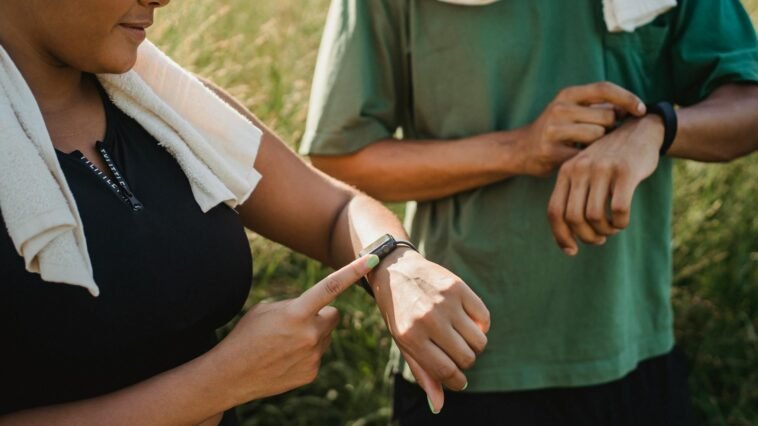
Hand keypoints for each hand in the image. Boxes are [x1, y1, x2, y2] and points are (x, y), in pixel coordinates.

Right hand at [210, 255, 378, 404]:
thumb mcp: (266, 309)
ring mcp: (313, 355)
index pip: (331, 286)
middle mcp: (310, 333)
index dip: (354, 271)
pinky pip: (317, 355)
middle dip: (321, 315)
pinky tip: (285, 358)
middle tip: (296, 323)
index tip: (373, 259)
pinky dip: (306, 354)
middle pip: (333, 315)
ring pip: (325, 336)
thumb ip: (296, 305)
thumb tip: (319, 310)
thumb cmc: (246, 335)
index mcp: (297, 312)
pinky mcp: (312, 372)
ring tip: (284, 344)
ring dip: (312, 336)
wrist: (231, 374)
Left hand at [368, 249, 490, 412]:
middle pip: (466, 357)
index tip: (459, 380)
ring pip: (479, 340)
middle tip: (456, 353)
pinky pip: (484, 318)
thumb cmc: (400, 314)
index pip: (447, 372)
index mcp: (412, 337)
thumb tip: (438, 406)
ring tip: (462, 337)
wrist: (396, 271)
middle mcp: (428, 319)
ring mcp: (444, 302)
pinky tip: (468, 321)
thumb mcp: (404, 343)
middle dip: (465, 362)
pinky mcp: (458, 287)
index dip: (458, 381)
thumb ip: (423, 373)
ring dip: (475, 344)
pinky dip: (481, 324)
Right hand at [517, 82, 646, 176]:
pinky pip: (585, 155)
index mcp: (567, 95)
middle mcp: (559, 108)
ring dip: (599, 144)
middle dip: (610, 127)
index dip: (627, 98)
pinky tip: (578, 157)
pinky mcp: (551, 151)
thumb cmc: (556, 129)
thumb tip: (632, 107)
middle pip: (606, 117)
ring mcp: (553, 130)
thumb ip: (598, 107)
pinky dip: (587, 158)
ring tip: (585, 146)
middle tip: (600, 135)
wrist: (521, 149)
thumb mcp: (572, 110)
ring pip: (598, 136)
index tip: (641, 110)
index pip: (604, 89)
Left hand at [547, 115, 664, 254]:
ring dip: (605, 231)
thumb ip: (574, 197)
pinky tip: (622, 221)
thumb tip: (567, 240)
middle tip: (599, 238)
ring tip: (612, 228)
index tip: (571, 250)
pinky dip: (620, 223)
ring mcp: (602, 169)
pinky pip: (618, 210)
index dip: (560, 236)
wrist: (639, 130)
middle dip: (587, 236)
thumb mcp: (585, 173)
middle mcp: (580, 169)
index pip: (554, 211)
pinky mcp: (626, 171)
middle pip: (574, 218)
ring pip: (595, 217)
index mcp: (566, 172)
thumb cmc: (610, 161)